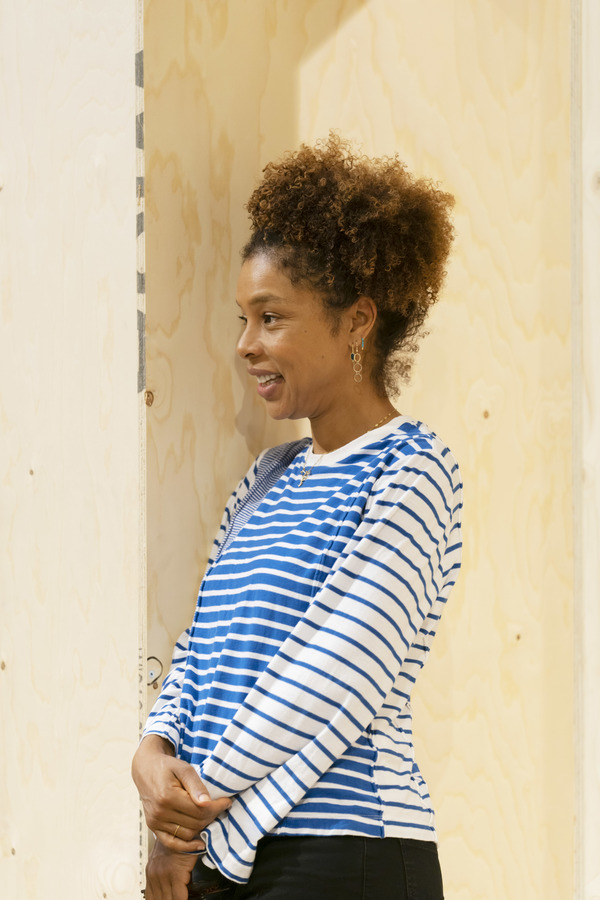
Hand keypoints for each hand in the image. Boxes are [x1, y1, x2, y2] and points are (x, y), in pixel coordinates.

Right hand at [132, 735, 231, 850]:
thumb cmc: (167, 766)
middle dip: (212, 816)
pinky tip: (199, 844)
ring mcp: (155, 822)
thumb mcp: (183, 769)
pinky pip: (172, 843)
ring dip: (202, 828)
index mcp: (167, 797)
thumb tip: (207, 803)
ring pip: (187, 834)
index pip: (199, 810)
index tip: (227, 801)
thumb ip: (196, 785)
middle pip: (195, 823)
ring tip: (210, 816)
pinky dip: (187, 846)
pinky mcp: (153, 827)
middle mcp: (160, 812)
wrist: (146, 769)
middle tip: (220, 807)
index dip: (217, 807)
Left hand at [144, 839, 196, 899]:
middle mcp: (155, 875)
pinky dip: (181, 899)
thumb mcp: (161, 856)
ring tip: (179, 899)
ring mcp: (165, 876)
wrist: (181, 829)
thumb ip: (160, 872)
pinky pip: (178, 896)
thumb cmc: (175, 842)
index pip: (151, 898)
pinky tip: (184, 898)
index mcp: (151, 873)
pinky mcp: (176, 874)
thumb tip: (165, 888)